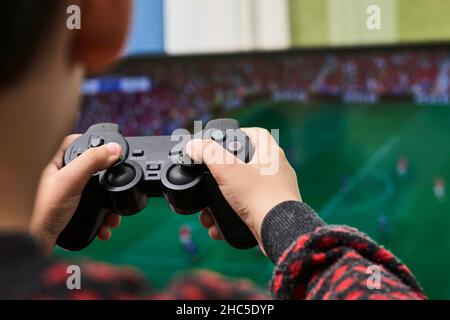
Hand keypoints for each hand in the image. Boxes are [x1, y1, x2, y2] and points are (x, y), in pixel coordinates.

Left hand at [30, 135, 122, 254]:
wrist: (34, 243)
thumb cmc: (41, 211)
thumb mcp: (70, 181)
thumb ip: (91, 161)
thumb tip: (114, 148)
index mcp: (55, 164)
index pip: (74, 143)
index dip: (92, 142)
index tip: (109, 150)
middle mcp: (59, 179)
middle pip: (89, 169)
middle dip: (106, 179)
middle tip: (114, 184)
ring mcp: (65, 197)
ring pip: (93, 193)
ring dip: (107, 204)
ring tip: (114, 214)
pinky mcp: (69, 213)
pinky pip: (91, 211)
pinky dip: (102, 218)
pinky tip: (105, 225)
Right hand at [186, 128, 300, 249]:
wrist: (280, 231)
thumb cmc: (259, 195)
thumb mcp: (227, 169)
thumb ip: (208, 154)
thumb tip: (193, 146)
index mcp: (271, 154)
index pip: (256, 133)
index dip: (239, 133)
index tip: (224, 141)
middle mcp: (277, 170)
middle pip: (248, 163)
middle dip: (225, 173)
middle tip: (211, 178)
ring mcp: (277, 191)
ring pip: (245, 190)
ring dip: (224, 199)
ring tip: (208, 211)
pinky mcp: (274, 211)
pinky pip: (249, 209)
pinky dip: (232, 216)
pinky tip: (218, 226)